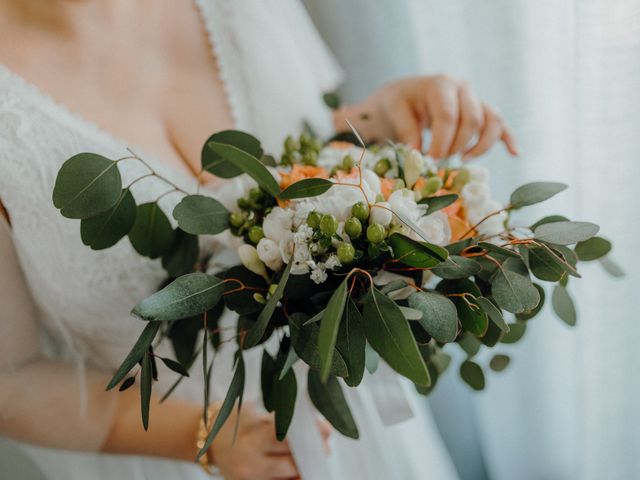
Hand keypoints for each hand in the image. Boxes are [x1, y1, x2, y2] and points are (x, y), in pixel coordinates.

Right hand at [210, 402, 331, 479]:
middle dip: (312, 454)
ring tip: (314, 458)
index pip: (289, 437)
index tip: (327, 429)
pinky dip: (292, 479)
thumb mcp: (255, 413)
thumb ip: (281, 419)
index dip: (312, 434)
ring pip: (288, 478)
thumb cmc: (236, 420)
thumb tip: (313, 426)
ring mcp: (249, 478)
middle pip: (292, 462)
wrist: (206, 439)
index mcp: (252, 435)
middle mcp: (250, 460)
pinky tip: (300, 471)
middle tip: (325, 446)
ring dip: (304, 468)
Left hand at [334, 75, 517, 159]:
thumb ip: (407, 131)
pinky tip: (515, 153)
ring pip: (491, 122)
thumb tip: (418, 155)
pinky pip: (499, 124)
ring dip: (480, 146)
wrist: (404, 95)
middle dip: (457, 146)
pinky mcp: (481, 111)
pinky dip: (508, 138)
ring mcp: (475, 98)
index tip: (431, 162)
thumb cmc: (398, 103)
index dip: (441, 142)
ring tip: (463, 161)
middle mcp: (462, 88)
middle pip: (472, 120)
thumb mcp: (394, 111)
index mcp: (440, 84)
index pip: (448, 116)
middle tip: (440, 162)